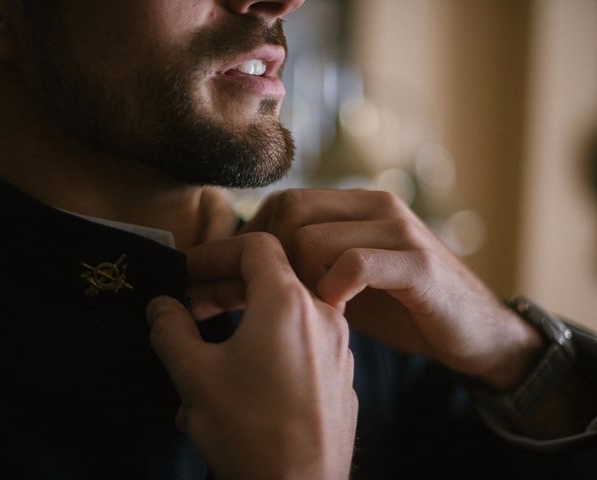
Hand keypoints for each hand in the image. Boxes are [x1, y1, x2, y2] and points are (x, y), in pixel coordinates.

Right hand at [147, 233, 356, 479]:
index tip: (186, 271)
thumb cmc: (250, 431)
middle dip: (223, 288)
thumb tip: (161, 306)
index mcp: (289, 303)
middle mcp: (322, 316)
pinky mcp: (340, 375)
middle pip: (270, 278)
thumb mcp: (195, 375)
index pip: (255, 246)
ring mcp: (337, 347)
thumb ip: (171, 329)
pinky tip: (239, 380)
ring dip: (242, 321)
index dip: (215, 252)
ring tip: (206, 350)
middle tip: (189, 307)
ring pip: (283, 315)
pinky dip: (267, 346)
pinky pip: (300, 344)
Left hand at [241, 190, 544, 390]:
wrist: (473, 330)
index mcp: (358, 205)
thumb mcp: (347, 279)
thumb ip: (308, 264)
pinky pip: (355, 265)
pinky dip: (334, 292)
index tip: (247, 279)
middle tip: (276, 297)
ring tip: (313, 309)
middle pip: (291, 210)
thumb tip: (249, 268)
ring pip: (313, 239)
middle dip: (271, 258)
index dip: (257, 238)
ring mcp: (399, 231)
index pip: (285, 200)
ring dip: (300, 282)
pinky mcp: (418, 264)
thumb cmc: (402, 306)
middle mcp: (377, 206)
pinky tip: (338, 311)